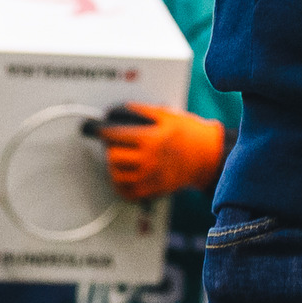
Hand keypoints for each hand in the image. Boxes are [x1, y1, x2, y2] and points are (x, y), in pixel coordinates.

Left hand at [95, 103, 226, 200]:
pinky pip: (127, 192)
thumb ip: (142, 111)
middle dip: (109, 147)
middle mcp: (149, 160)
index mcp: (151, 138)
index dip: (101, 130)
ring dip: (112, 165)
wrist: (207, 156)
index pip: (115, 135)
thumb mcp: (167, 115)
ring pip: (116, 175)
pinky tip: (123, 174)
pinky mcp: (153, 190)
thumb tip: (119, 110)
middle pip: (112, 156)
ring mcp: (150, 177)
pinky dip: (120, 184)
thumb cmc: (188, 133)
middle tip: (112, 142)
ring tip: (117, 157)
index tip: (95, 128)